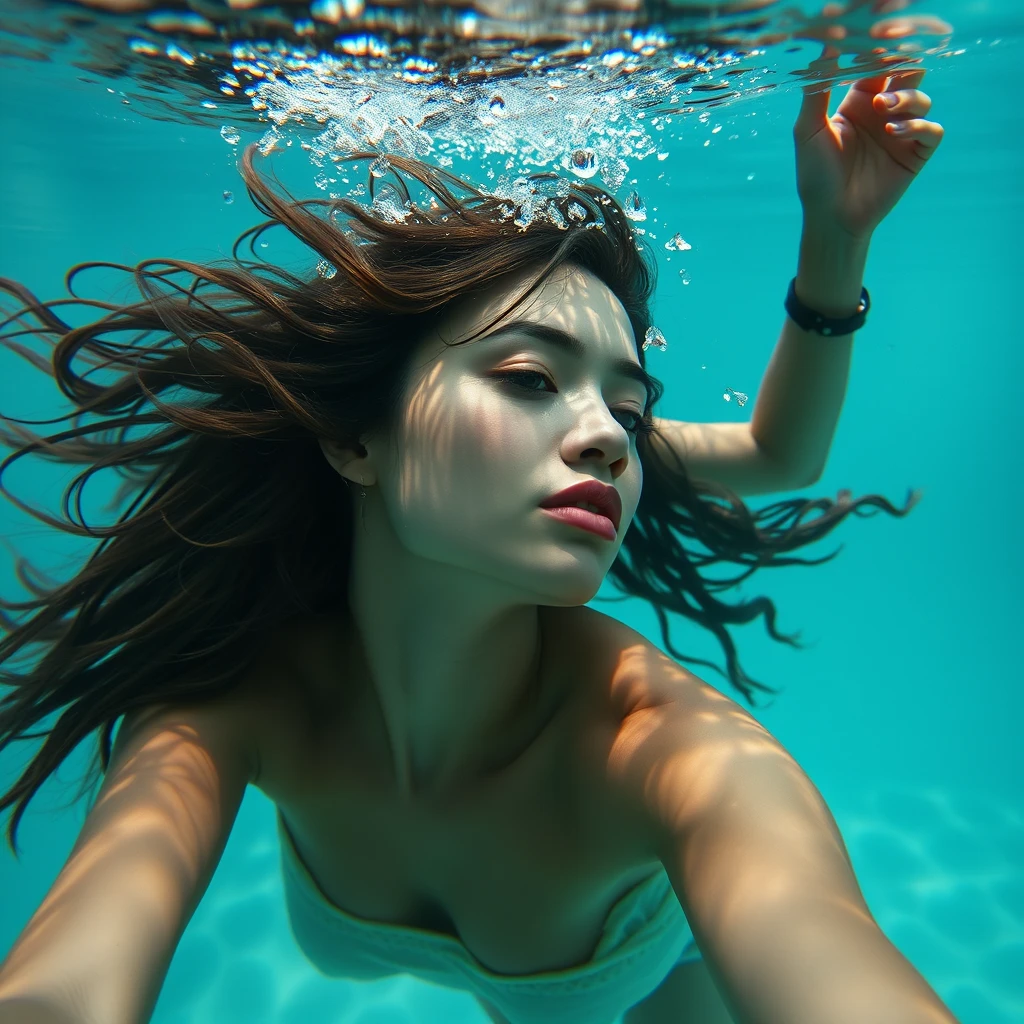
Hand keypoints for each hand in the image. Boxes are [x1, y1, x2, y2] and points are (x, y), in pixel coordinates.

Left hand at [793, 47, 944, 240]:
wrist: (831, 216)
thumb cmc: (815, 175)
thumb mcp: (808, 129)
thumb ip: (817, 88)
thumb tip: (825, 46)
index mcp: (858, 101)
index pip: (877, 65)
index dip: (881, 51)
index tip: (879, 39)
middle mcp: (882, 112)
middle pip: (906, 74)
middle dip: (904, 64)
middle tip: (895, 61)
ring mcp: (901, 133)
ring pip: (921, 98)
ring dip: (906, 97)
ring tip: (884, 107)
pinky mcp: (915, 155)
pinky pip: (932, 130)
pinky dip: (919, 126)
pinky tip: (894, 131)